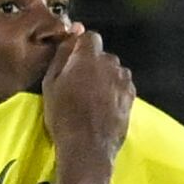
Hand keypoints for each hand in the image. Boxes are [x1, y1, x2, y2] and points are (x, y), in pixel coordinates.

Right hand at [35, 25, 132, 177]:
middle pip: (103, 55)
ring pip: (114, 70)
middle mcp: (111, 63)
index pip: (90, 36)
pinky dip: (114, 90)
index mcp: (89, 57)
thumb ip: (62, 55)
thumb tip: (71, 36)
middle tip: (78, 83)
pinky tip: (103, 106)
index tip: (72, 60)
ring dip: (104, 77)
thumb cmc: (63, 115)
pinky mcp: (131, 96)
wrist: (88, 147)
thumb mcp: (51, 84)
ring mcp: (124, 80)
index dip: (80, 46)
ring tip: (92, 97)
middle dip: (92, 63)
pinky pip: (122, 85)